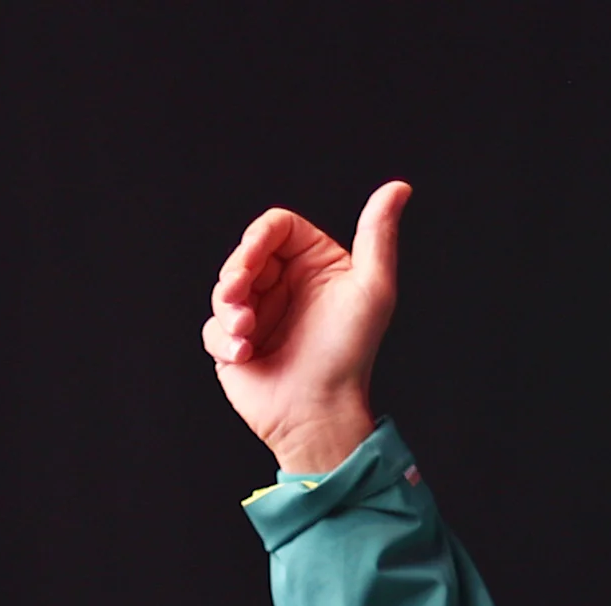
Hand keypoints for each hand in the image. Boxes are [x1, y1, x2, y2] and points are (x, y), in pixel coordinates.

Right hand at [203, 180, 409, 475]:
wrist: (320, 412)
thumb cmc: (349, 354)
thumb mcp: (372, 289)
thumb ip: (377, 234)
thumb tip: (398, 188)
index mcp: (314, 265)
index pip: (276, 228)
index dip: (258, 237)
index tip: (252, 259)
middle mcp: (285, 285)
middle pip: (243, 255)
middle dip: (236, 274)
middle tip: (240, 297)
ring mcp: (259, 315)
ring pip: (222, 289)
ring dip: (229, 308)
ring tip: (247, 330)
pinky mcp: (235, 345)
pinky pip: (212, 327)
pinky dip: (223, 338)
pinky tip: (244, 354)